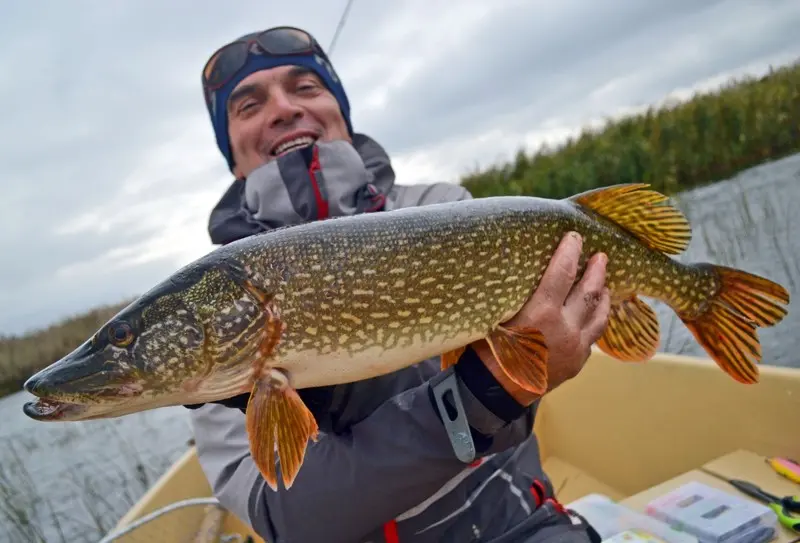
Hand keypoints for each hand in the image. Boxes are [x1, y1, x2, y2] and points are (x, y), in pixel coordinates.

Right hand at [472, 231, 609, 405]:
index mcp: (541, 313)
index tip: (575, 237)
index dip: (569, 252)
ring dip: (602, 296)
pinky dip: (595, 321)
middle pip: (587, 292)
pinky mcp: (577, 363)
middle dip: (595, 271)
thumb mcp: (496, 316)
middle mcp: (564, 329)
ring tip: (605, 284)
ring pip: (598, 316)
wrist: (494, 393)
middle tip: (600, 256)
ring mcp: (575, 348)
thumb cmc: (487, 351)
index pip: (562, 273)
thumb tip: (525, 270)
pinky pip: (592, 337)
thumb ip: (517, 296)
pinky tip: (593, 315)